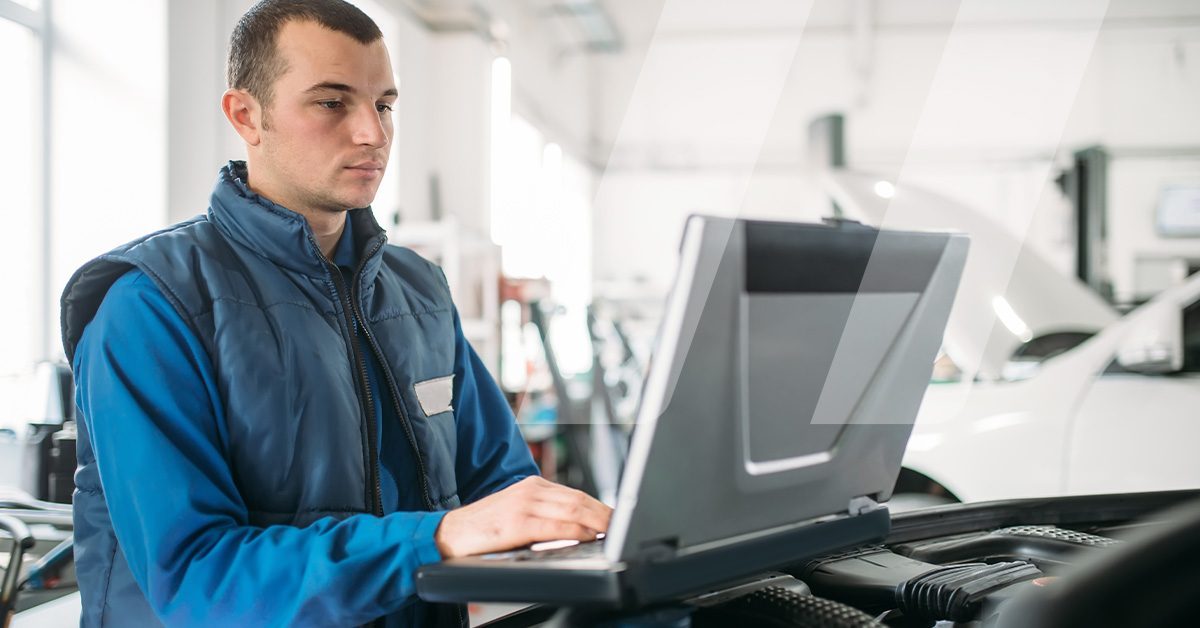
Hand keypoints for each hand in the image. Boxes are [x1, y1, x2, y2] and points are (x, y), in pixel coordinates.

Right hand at [434, 476, 611, 557]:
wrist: (447, 534)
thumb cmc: (483, 529)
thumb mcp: (517, 514)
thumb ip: (544, 515)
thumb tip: (577, 528)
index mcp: (532, 485)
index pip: (576, 494)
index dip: (601, 506)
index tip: (618, 517)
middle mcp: (530, 490)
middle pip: (579, 499)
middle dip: (606, 513)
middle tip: (625, 524)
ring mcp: (523, 504)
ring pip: (572, 509)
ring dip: (598, 521)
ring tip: (615, 530)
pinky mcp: (516, 522)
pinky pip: (555, 525)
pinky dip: (577, 530)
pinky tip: (588, 535)